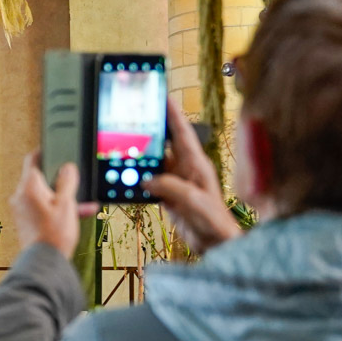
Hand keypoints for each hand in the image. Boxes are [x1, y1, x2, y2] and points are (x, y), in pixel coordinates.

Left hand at [10, 153, 95, 255]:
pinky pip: (43, 207)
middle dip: (60, 180)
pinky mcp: (26, 220)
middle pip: (40, 178)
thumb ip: (67, 181)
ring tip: (83, 203)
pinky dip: (58, 208)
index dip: (44, 151)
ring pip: (44, 195)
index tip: (54, 147)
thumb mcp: (66, 204)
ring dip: (63, 197)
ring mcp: (22, 209)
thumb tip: (67, 167)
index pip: (32, 160)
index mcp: (28, 187)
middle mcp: (21, 196)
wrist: (44, 262)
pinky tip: (78, 213)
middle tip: (75, 180)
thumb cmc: (53, 234)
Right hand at [144, 98, 241, 255]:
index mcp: (197, 164)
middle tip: (138, 117)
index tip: (163, 97)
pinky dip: (140, 179)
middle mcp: (187, 170)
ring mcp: (178, 182)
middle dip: (153, 130)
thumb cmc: (213, 221)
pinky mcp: (170, 196)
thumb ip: (170, 187)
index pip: (182, 133)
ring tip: (126, 146)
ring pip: (156, 164)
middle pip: (166, 144)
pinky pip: (152, 182)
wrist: (215, 243)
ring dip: (142, 157)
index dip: (173, 115)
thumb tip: (147, 180)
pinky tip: (129, 177)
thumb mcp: (192, 200)